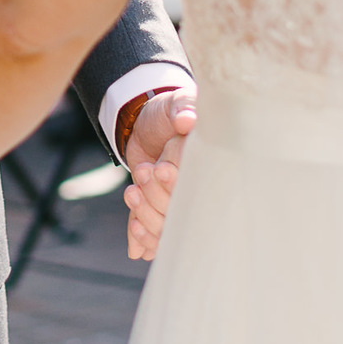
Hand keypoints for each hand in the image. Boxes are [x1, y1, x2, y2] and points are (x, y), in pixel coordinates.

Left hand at [120, 87, 196, 260]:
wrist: (143, 124)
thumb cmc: (166, 113)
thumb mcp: (175, 103)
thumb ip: (182, 108)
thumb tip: (187, 119)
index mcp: (210, 168)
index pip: (200, 190)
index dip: (177, 185)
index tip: (160, 168)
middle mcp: (199, 193)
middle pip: (182, 215)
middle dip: (157, 198)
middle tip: (143, 172)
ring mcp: (180, 207)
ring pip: (168, 231)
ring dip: (147, 214)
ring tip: (132, 191)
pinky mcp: (162, 215)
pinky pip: (158, 240)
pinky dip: (143, 238)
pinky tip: (134, 224)